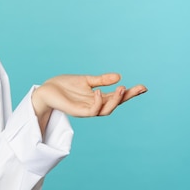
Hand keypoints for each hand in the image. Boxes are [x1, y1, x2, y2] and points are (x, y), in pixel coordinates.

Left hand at [32, 73, 146, 119]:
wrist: (46, 90)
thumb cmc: (64, 86)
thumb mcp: (85, 80)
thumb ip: (101, 80)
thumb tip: (119, 76)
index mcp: (97, 98)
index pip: (117, 96)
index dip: (130, 93)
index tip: (144, 87)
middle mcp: (94, 105)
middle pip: (115, 104)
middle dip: (127, 97)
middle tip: (138, 88)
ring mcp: (86, 110)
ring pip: (106, 110)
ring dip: (115, 100)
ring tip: (121, 88)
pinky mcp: (77, 112)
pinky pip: (91, 111)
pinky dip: (97, 102)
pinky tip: (98, 92)